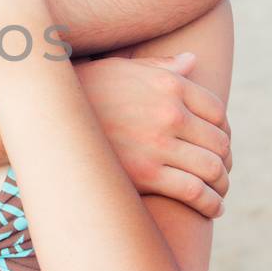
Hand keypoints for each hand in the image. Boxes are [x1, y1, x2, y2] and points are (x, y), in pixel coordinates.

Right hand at [77, 51, 231, 217]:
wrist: (46, 118)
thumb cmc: (82, 91)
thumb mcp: (122, 69)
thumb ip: (161, 67)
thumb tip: (192, 61)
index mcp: (168, 84)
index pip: (217, 111)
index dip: (224, 132)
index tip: (220, 146)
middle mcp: (169, 112)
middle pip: (218, 142)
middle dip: (225, 161)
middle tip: (221, 174)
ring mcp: (158, 144)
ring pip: (211, 169)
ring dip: (222, 185)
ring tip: (218, 194)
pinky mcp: (146, 174)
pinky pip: (193, 192)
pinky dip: (210, 204)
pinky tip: (213, 209)